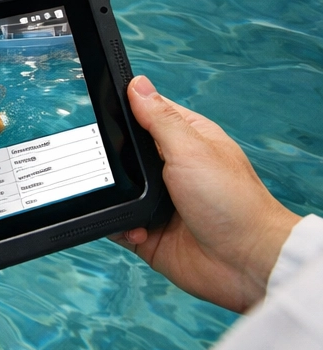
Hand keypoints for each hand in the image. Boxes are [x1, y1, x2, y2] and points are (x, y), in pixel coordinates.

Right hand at [110, 75, 300, 312]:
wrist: (246, 264)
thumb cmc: (234, 204)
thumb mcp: (191, 150)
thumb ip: (159, 119)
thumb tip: (137, 85)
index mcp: (187, 140)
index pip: (148, 113)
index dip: (126, 109)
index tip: (102, 105)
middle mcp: (172, 169)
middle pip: (124, 152)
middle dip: (113, 159)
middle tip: (113, 163)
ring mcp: (159, 201)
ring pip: (116, 188)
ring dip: (116, 195)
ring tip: (129, 200)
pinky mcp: (148, 230)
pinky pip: (116, 222)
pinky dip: (118, 225)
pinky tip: (136, 228)